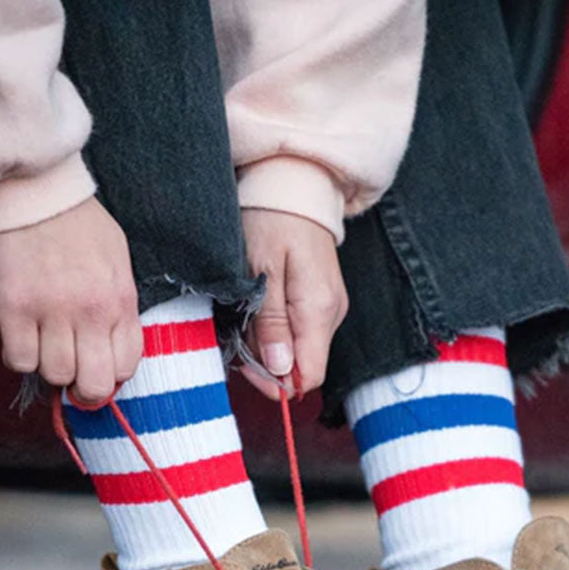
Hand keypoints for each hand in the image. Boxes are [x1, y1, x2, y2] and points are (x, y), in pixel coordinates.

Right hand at [0, 197, 141, 405]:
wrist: (34, 187)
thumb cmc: (77, 222)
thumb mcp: (117, 261)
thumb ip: (118, 304)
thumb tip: (111, 346)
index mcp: (121, 300)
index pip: (127, 366)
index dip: (111, 376)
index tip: (98, 366)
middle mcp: (92, 312)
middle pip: (95, 385)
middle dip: (84, 388)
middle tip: (72, 373)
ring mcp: (53, 311)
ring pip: (55, 375)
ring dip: (49, 367)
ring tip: (45, 343)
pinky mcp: (14, 307)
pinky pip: (18, 360)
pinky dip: (19, 356)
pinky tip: (21, 335)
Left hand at [240, 209, 347, 400]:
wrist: (294, 186)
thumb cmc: (272, 221)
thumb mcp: (261, 271)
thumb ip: (271, 323)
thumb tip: (278, 369)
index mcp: (320, 310)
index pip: (310, 375)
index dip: (277, 383)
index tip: (245, 369)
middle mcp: (333, 314)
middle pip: (303, 366)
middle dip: (267, 363)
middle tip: (236, 337)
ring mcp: (331, 308)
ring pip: (300, 351)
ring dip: (269, 346)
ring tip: (245, 315)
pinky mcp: (324, 301)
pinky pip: (301, 332)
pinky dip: (277, 330)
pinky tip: (260, 310)